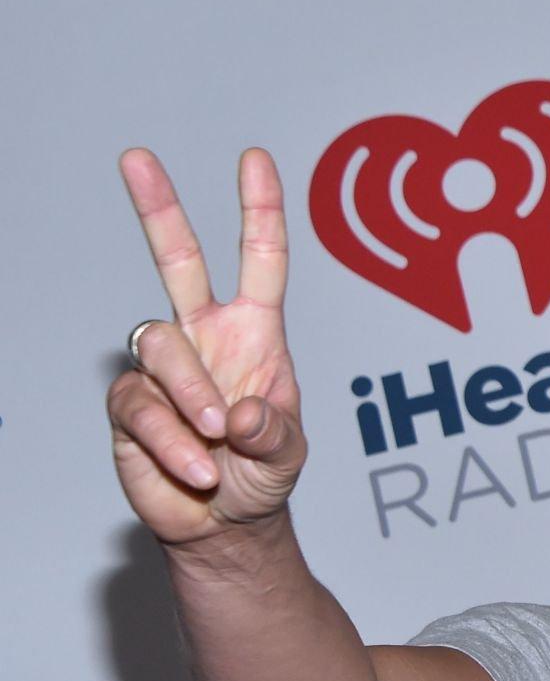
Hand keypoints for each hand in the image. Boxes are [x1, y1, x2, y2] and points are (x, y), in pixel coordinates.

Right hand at [107, 148, 305, 547]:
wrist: (224, 524)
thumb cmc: (263, 475)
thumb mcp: (288, 455)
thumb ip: (275, 433)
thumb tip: (241, 412)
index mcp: (255, 335)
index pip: (259, 262)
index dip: (259, 211)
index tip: (254, 160)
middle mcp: (205, 339)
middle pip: (176, 259)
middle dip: (158, 207)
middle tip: (136, 156)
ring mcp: (164, 368)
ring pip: (161, 347)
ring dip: (190, 397)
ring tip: (215, 443)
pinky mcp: (130, 403)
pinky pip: (141, 407)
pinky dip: (172, 441)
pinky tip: (195, 468)